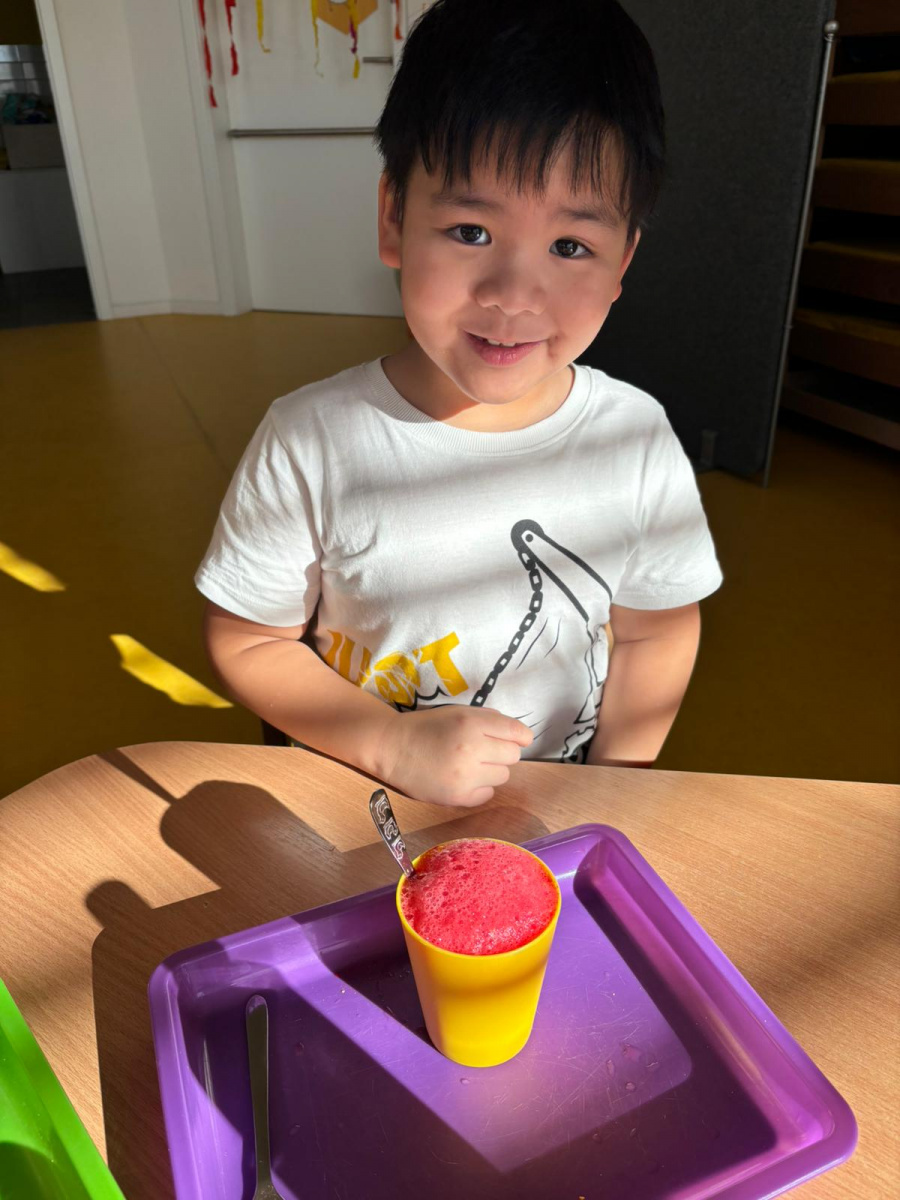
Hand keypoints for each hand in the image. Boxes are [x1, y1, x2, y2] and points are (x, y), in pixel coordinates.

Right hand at [380, 705, 533, 806]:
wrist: (391, 749)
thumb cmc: (426, 727)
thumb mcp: (457, 712)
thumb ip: (488, 719)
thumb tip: (517, 733)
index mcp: (472, 723)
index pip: (517, 732)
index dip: (521, 736)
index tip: (517, 739)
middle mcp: (472, 749)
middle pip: (513, 755)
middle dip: (502, 752)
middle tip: (483, 751)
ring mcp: (466, 776)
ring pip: (503, 776)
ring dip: (491, 770)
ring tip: (469, 765)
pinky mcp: (458, 797)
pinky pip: (488, 794)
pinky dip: (480, 787)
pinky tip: (463, 779)